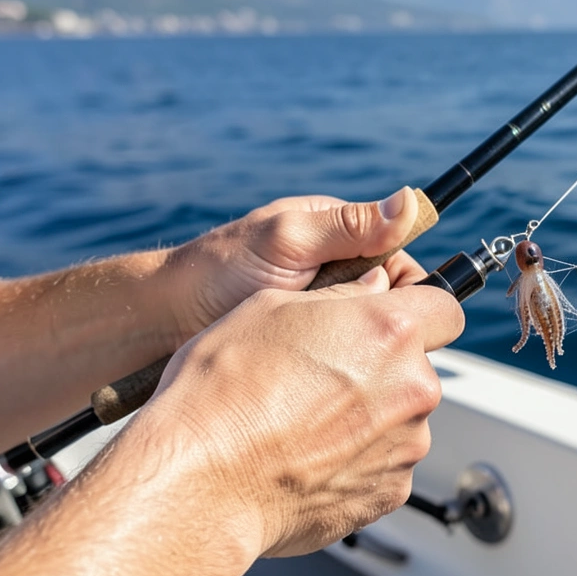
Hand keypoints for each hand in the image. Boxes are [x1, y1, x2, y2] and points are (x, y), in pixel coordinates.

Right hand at [136, 268, 463, 558]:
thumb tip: (374, 289)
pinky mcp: (391, 492)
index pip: (446, 306)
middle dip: (384, 365)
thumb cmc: (224, 390)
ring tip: (305, 419)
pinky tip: (307, 454)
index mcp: (391, 332)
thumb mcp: (272, 307)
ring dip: (371, 413)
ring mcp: (406, 446)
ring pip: (403, 416)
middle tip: (324, 372)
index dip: (419, 307)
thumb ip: (341, 295)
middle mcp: (412, 388)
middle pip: (418, 366)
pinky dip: (358, 457)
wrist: (200, 480)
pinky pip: (385, 462)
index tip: (394, 315)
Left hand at [162, 188, 424, 344]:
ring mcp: (324, 308)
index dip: (405, 288)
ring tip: (337, 359)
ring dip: (360, 345)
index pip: (399, 258)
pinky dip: (339, 365)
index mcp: (340, 233)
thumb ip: (348, 226)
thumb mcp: (288, 241)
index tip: (397, 314)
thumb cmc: (220, 269)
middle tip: (355, 339)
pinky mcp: (309, 344)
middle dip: (381, 320)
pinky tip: (327, 375)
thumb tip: (409, 200)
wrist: (167, 320)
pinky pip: (342, 357)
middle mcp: (338, 270)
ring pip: (368, 332)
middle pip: (389, 299)